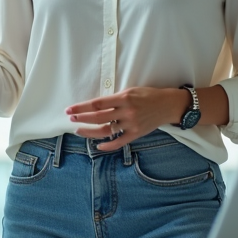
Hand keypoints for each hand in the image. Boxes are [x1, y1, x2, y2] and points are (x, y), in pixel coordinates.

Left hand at [66, 87, 189, 151]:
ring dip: (90, 132)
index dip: (81, 107)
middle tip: (71, 119)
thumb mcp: (130, 91)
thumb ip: (114, 99)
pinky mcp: (136, 134)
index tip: (70, 109)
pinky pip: (119, 142)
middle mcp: (127, 111)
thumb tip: (95, 106)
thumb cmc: (148, 95)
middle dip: (82, 118)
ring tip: (79, 130)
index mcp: (123, 98)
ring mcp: (131, 124)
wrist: (168, 105)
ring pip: (106, 131)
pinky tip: (98, 146)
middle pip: (98, 117)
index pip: (97, 104)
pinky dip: (108, 146)